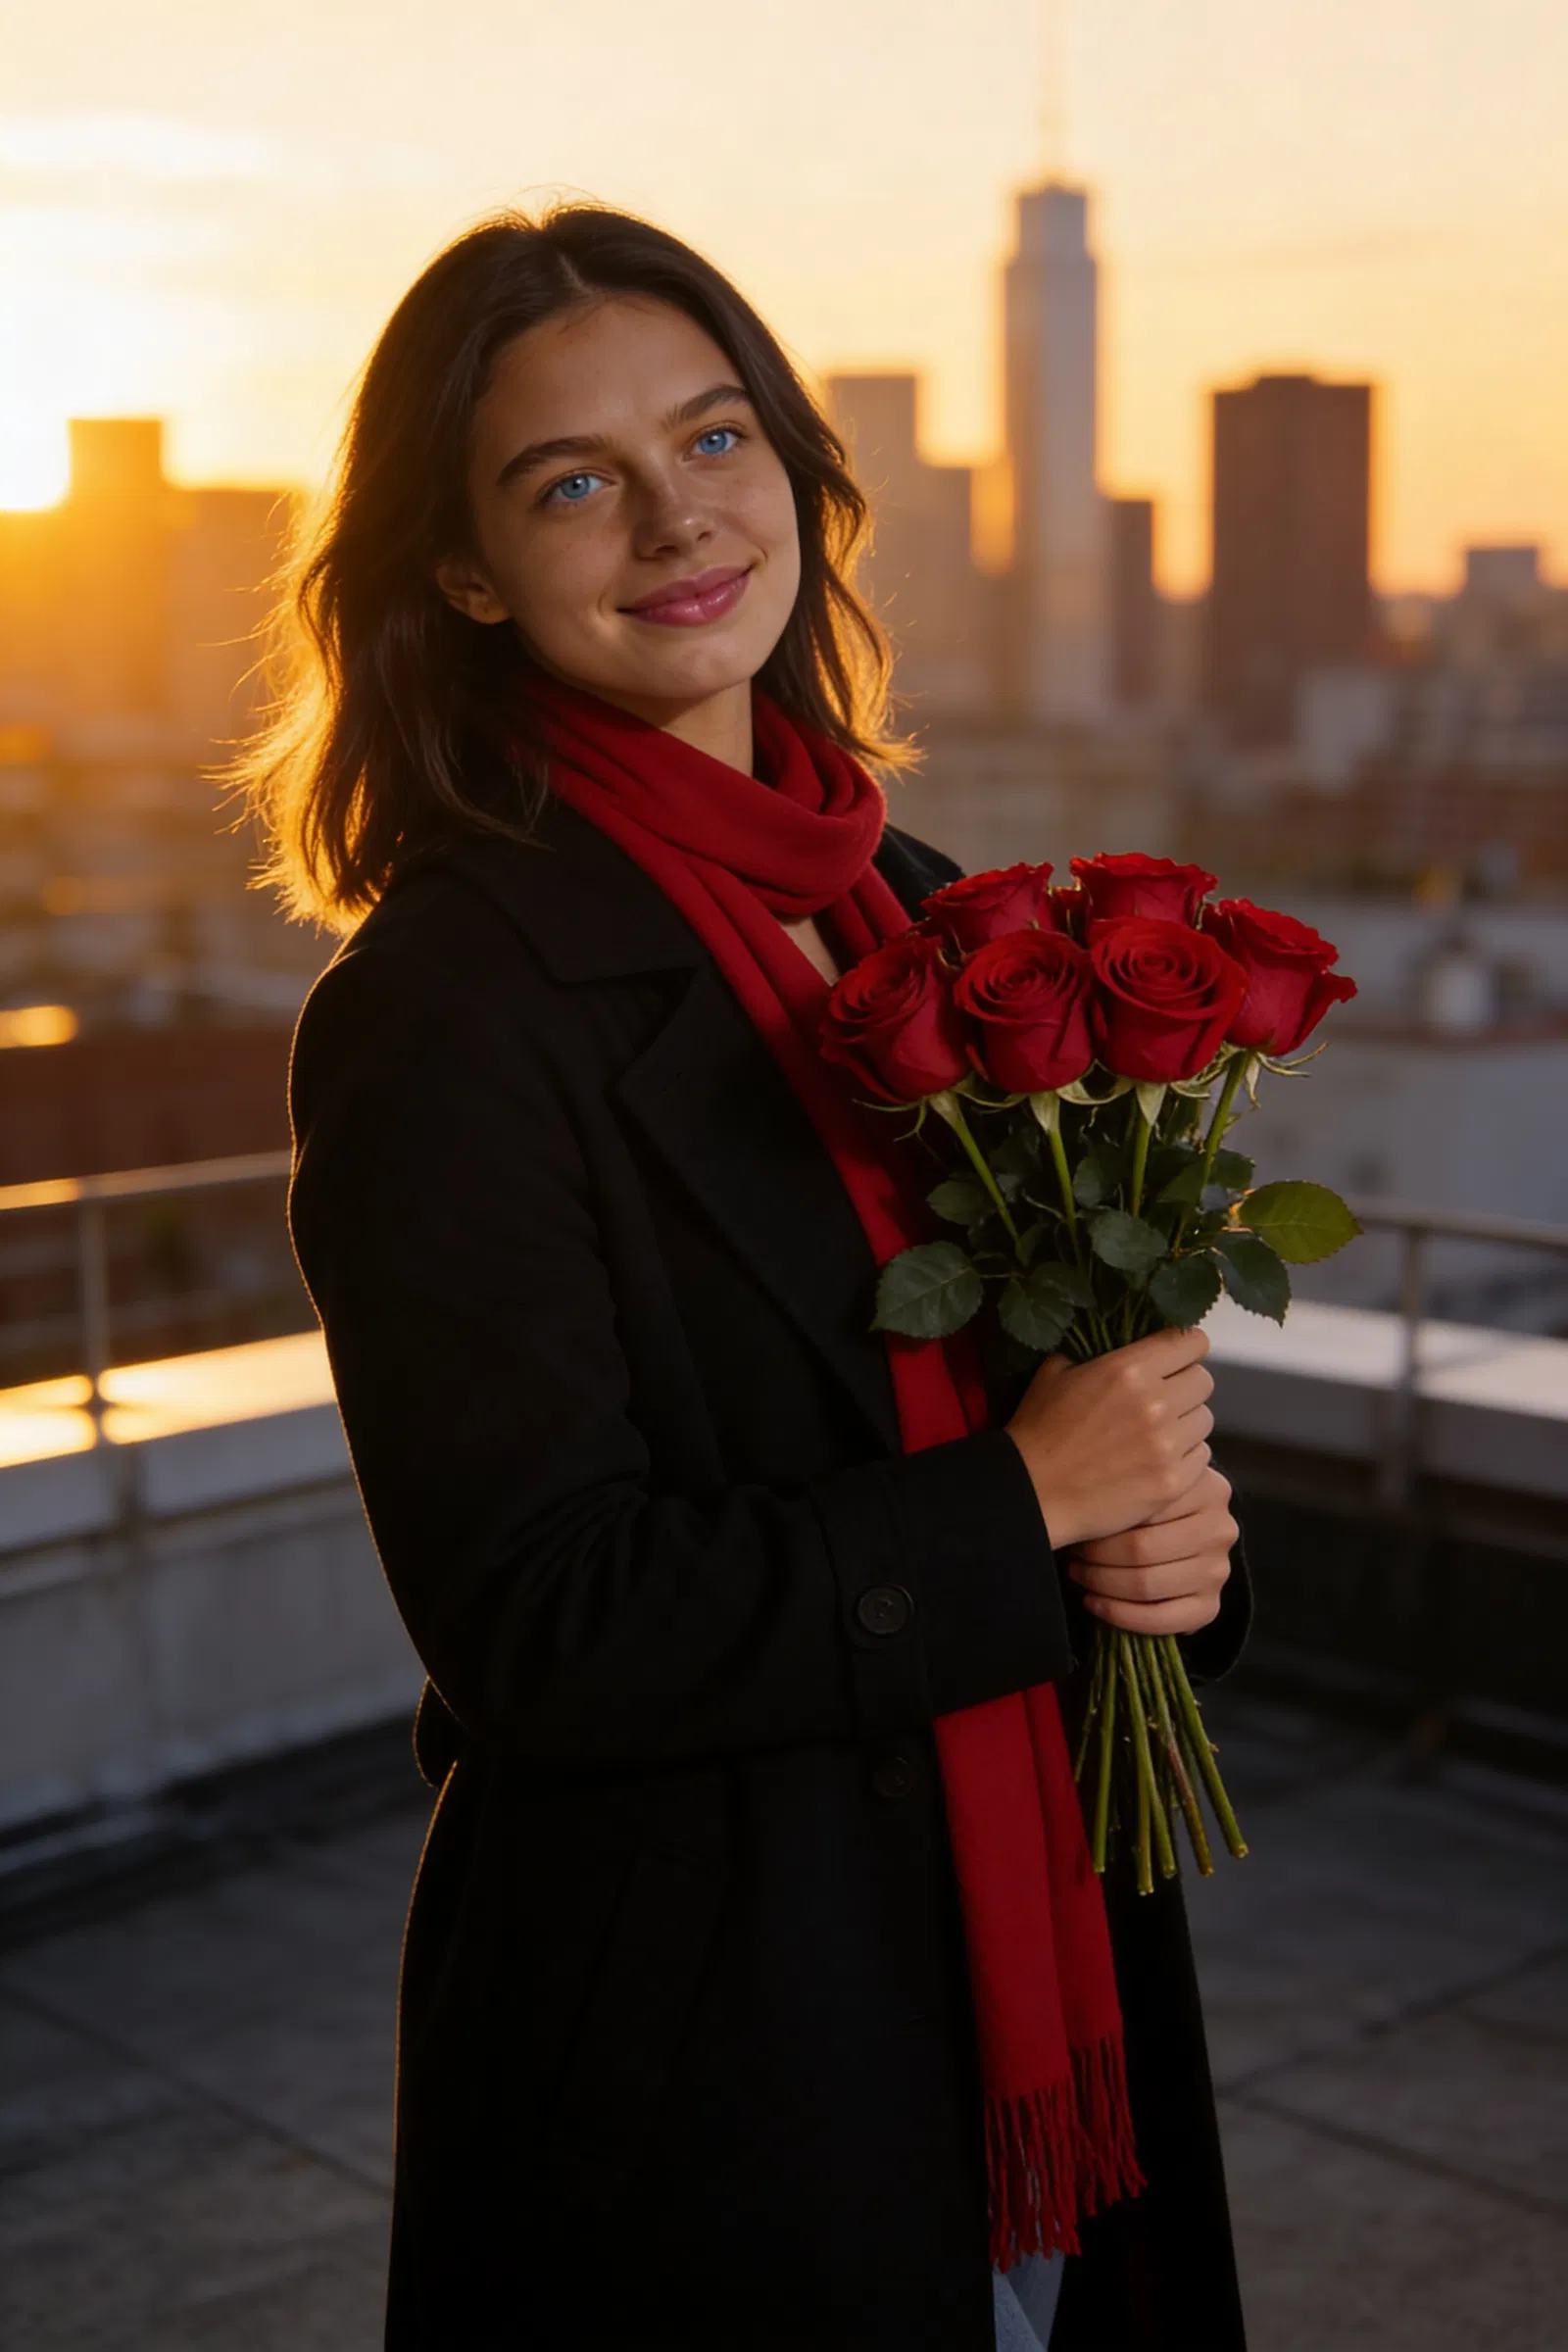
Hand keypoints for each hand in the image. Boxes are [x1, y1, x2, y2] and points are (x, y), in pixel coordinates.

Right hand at [1004, 1326, 1214, 1553]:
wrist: (1032, 1494)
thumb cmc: (1039, 1431)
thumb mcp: (1056, 1373)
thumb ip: (1095, 1353)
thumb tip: (1118, 1342)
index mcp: (1128, 1369)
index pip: (1190, 1342)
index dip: (1186, 1347)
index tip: (1177, 1358)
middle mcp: (1155, 1403)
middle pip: (1203, 1381)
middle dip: (1185, 1386)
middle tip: (1164, 1399)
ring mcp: (1167, 1445)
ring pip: (1204, 1420)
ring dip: (1185, 1423)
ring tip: (1158, 1434)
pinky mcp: (1172, 1481)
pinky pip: (1201, 1457)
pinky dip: (1184, 1457)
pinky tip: (1157, 1461)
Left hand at [1068, 1465, 1237, 1635]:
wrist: (1177, 1533)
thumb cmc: (1147, 1501)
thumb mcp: (1146, 1478)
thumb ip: (1131, 1484)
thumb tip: (1083, 1499)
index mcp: (1209, 1490)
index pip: (1145, 1508)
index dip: (1102, 1519)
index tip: (1079, 1523)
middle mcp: (1220, 1530)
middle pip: (1142, 1549)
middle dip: (1096, 1555)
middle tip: (1074, 1553)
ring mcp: (1219, 1570)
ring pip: (1146, 1585)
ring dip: (1102, 1583)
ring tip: (1080, 1573)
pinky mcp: (1210, 1605)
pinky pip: (1161, 1620)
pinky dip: (1120, 1615)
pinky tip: (1096, 1603)